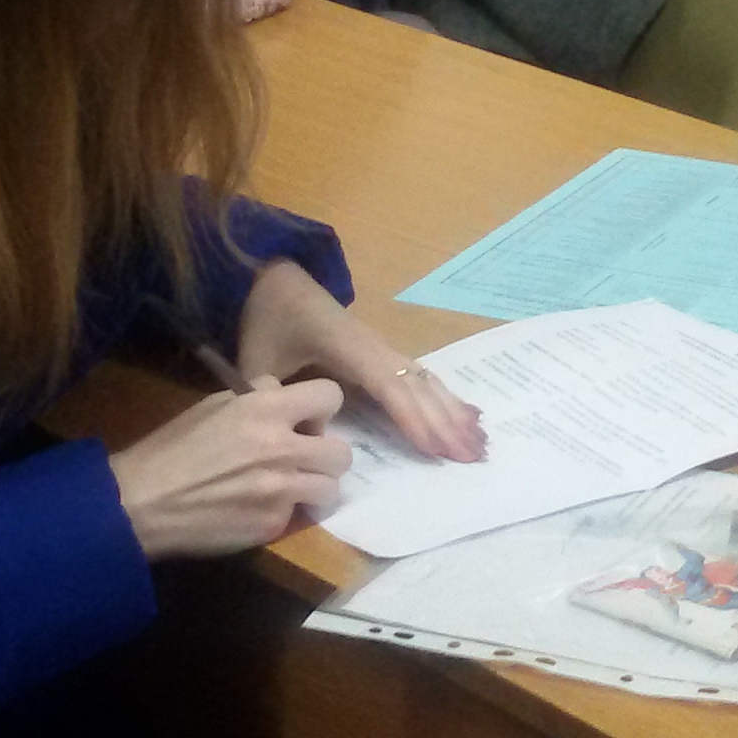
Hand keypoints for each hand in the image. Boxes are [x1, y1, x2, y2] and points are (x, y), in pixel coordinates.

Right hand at [109, 377, 351, 559]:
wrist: (141, 502)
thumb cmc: (172, 447)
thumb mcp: (213, 405)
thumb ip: (257, 398)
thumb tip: (286, 398)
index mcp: (265, 409)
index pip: (330, 395)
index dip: (322, 407)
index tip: (309, 419)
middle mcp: (282, 449)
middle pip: (342, 451)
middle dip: (326, 453)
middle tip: (305, 458)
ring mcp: (281, 491)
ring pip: (331, 488)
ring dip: (314, 486)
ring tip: (292, 487)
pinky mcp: (273, 525)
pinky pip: (298, 515)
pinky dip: (284, 512)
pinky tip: (258, 508)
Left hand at [234, 260, 484, 460]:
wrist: (271, 279)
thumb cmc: (267, 319)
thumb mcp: (258, 360)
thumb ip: (276, 397)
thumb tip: (302, 434)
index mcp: (349, 348)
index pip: (389, 387)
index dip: (413, 419)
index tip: (437, 449)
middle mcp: (375, 347)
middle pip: (418, 387)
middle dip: (445, 423)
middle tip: (473, 458)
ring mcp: (381, 348)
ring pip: (425, 382)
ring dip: (453, 412)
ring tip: (478, 444)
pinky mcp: (380, 352)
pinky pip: (418, 377)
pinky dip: (445, 398)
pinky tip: (466, 415)